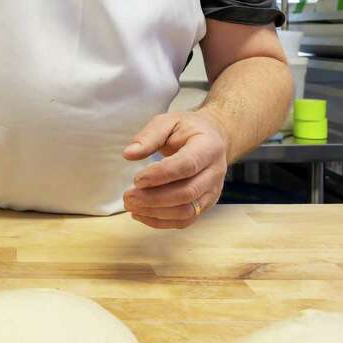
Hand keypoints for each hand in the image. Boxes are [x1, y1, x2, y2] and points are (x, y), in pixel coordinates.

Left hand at [121, 111, 228, 228]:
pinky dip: (161, 221)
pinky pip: (185, 220)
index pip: (187, 165)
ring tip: (131, 205)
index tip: (136, 179)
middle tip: (128, 196)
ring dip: (155, 212)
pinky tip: (141, 213)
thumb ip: (149, 136)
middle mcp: (215, 172)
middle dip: (154, 198)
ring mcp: (212, 191)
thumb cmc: (187, 130)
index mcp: (208, 147)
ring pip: (187, 211)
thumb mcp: (168, 121)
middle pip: (187, 193)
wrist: (212, 139)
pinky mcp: (205, 205)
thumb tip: (129, 154)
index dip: (161, 175)